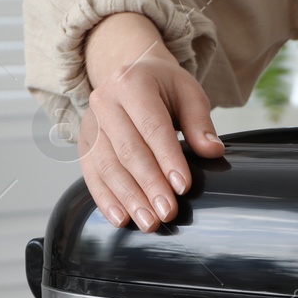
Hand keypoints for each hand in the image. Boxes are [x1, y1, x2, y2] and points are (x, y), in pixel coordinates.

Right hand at [80, 12, 225, 230]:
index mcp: (131, 84)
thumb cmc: (164, 87)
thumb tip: (213, 151)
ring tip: (149, 223)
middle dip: (149, 185)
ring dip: (129, 198)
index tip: (183, 186)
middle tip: (168, 213)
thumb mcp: (188, 92)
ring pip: (107, 166)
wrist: (130, 74)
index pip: (152, 127)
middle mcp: (104, 102)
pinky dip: (105, 199)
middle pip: (128, 151)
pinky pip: (92, 175)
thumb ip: (200, 122)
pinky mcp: (84, 144)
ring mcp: (90, 124)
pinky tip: (121, 219)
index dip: (167, 158)